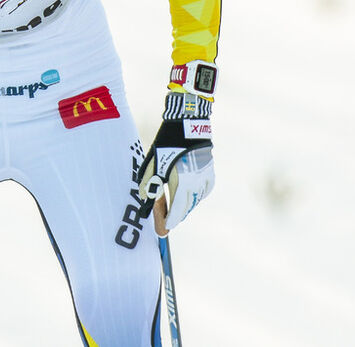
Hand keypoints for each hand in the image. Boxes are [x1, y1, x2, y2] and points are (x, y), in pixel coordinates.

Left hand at [137, 92, 213, 232]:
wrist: (189, 125)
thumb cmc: (167, 144)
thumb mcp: (154, 164)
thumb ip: (149, 184)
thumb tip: (145, 201)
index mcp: (184, 183)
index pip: (176, 210)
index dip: (168, 221)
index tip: (163, 229)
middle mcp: (198, 185)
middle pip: (185, 208)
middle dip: (174, 214)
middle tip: (164, 217)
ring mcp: (206, 180)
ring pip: (194, 201)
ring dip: (182, 205)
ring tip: (171, 204)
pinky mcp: (210, 175)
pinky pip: (200, 193)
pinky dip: (191, 196)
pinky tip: (183, 193)